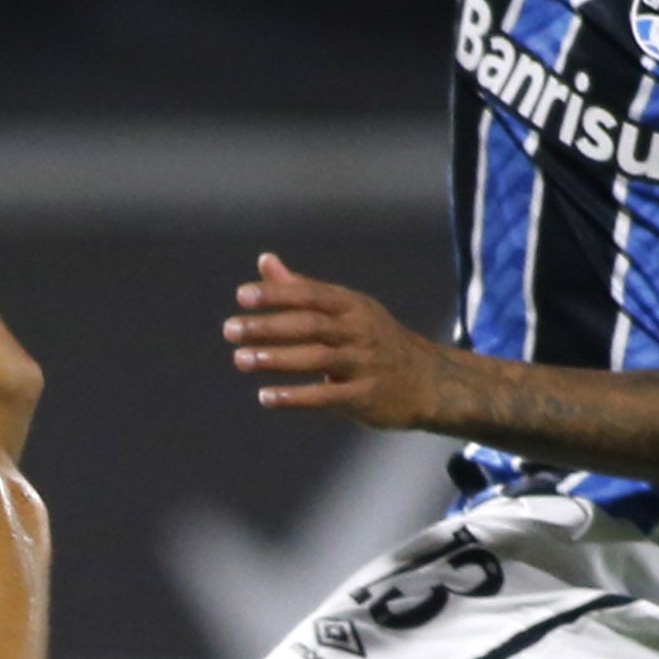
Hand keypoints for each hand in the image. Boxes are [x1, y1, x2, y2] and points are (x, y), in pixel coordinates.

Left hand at [227, 250, 448, 430]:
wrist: (429, 380)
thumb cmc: (375, 340)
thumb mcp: (346, 309)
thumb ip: (302, 288)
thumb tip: (264, 261)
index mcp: (352, 306)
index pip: (311, 294)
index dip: (277, 294)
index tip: (242, 296)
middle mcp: (359, 331)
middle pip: (310, 325)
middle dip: (268, 326)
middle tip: (230, 330)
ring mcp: (364, 364)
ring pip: (317, 358)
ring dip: (277, 359)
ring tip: (240, 359)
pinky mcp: (366, 396)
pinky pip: (327, 396)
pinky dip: (296, 397)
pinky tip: (266, 396)